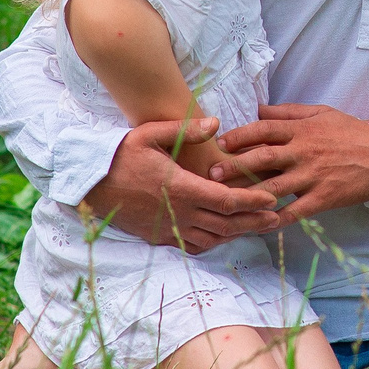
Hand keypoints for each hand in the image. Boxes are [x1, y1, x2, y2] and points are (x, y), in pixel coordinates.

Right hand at [83, 117, 283, 250]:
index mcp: (181, 187)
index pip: (227, 200)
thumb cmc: (121, 155)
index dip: (253, 201)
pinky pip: (193, 245)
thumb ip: (186, 130)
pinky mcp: (160, 236)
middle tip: (278, 219)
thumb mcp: (150, 134)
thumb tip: (217, 122)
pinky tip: (224, 236)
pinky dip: (213, 242)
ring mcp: (169, 227)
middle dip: (255, 221)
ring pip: (213, 237)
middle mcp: (179, 212)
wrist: (90, 184)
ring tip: (259, 227)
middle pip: (226, 223)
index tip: (273, 199)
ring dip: (238, 233)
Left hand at [215, 104, 368, 227]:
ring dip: (247, 195)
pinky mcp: (324, 198)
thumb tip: (258, 108)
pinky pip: (295, 212)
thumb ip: (289, 111)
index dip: (239, 136)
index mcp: (303, 130)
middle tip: (211, 173)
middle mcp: (305, 152)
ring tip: (226, 201)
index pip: (264, 129)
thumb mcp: (323, 113)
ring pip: (274, 187)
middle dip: (234, 166)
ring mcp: (313, 177)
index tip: (220, 143)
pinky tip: (259, 225)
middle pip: (262, 158)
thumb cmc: (352, 133)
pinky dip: (276, 220)